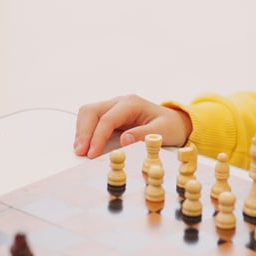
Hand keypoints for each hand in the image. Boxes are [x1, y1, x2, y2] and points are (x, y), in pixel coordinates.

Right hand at [73, 95, 191, 158]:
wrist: (174, 122)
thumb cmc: (170, 126)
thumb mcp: (163, 132)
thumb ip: (144, 135)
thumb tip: (124, 140)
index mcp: (132, 103)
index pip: (108, 118)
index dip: (97, 136)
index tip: (92, 153)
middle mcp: (120, 102)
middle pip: (92, 111)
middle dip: (84, 132)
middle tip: (81, 152)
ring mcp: (113, 107)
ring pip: (88, 113)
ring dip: (82, 131)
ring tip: (80, 150)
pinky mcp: (110, 114)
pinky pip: (91, 119)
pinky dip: (85, 131)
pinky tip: (85, 144)